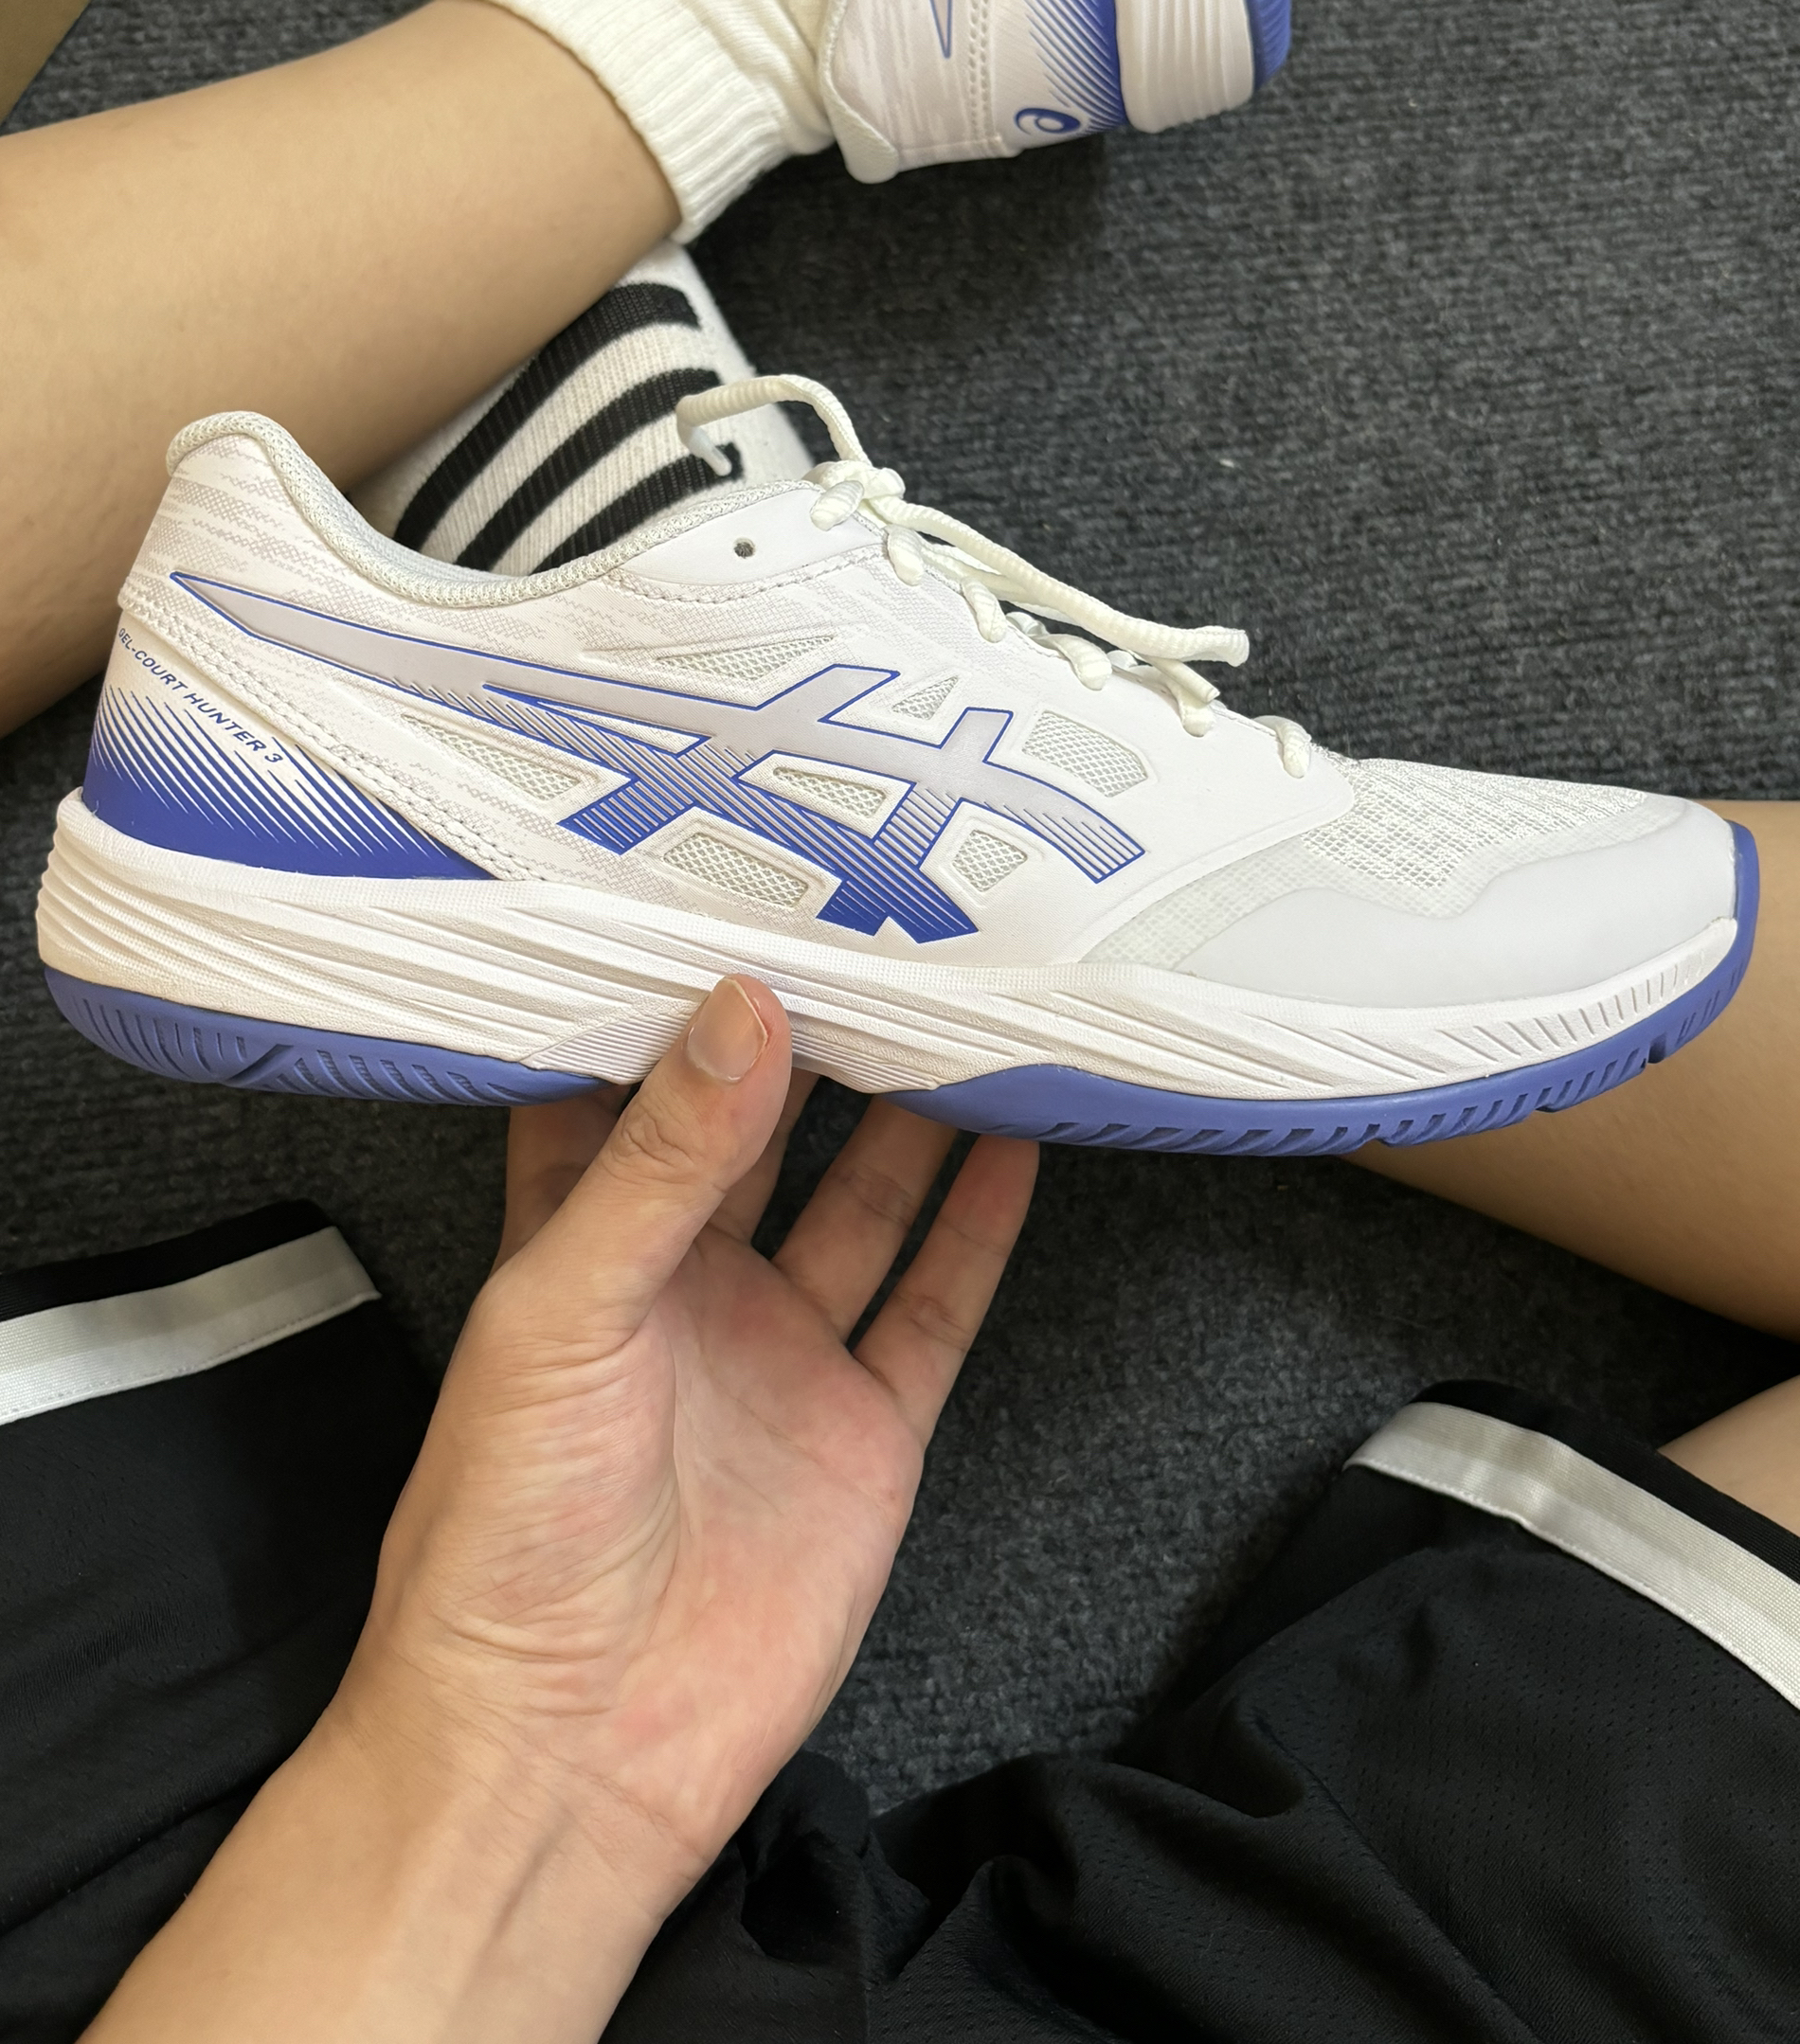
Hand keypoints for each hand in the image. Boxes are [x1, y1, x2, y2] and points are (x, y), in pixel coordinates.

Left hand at [350, 974, 1035, 1895]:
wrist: (570, 1747)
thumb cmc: (504, 1537)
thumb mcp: (563, 1314)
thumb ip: (660, 1165)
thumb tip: (738, 1011)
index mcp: (576, 1250)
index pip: (626, 1094)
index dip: (673, 1004)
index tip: (728, 900)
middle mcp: (682, 1291)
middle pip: (760, 1135)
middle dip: (810, 1041)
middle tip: (872, 936)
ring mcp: (779, 1358)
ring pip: (861, 1205)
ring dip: (907, 1119)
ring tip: (959, 1014)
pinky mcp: (860, 1431)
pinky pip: (931, 1308)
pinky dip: (975, 1231)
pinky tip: (1010, 1151)